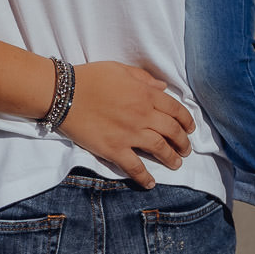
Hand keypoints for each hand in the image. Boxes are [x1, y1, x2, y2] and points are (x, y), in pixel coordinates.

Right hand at [58, 61, 194, 188]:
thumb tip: (163, 87)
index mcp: (145, 94)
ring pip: (160, 149)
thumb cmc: (90, 77)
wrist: (64, 93)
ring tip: (176, 164)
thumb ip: (144, 79)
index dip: (186, 120)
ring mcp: (129, 134)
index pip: (175, 109)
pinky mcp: (114, 149)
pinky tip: (151, 183)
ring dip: (172, 158)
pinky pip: (135, 167)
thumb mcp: (120, 69)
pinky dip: (145, 177)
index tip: (190, 128)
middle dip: (183, 142)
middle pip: (172, 131)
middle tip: (186, 149)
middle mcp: (142, 115)